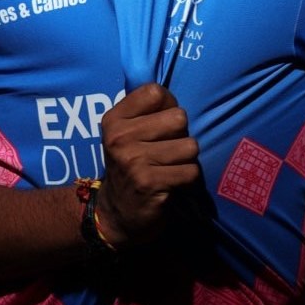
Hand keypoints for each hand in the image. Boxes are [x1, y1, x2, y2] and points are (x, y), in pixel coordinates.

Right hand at [96, 82, 199, 247]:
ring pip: (190, 145)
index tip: (162, 123)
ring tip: (170, 167)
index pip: (155, 92)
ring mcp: (133, 160)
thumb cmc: (130, 165)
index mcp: (114, 119)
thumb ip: (145, 111)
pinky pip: (190, 171)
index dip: (168, 106)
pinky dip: (188, 178)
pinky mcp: (149, 183)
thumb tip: (171, 95)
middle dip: (181, 135)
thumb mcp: (126, 133)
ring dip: (186, 159)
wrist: (117, 213)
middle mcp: (120, 137)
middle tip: (167, 150)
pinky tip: (173, 183)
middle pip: (178, 118)